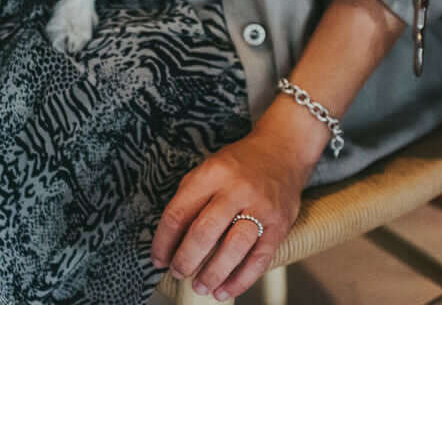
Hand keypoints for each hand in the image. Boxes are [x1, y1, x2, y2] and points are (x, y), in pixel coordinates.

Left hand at [150, 129, 311, 299]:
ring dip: (213, 274)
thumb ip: (190, 198)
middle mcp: (237, 189)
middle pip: (204, 232)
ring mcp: (261, 207)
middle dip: (186, 260)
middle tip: (178, 272)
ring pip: (233, 248)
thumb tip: (170, 241)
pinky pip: (259, 258)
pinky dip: (241, 279)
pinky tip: (226, 290)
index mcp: (212, 173)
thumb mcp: (209, 168)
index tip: (158, 258)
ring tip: (201, 287)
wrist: (283, 150)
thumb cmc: (240, 164)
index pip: (179, 212)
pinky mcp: (280, 224)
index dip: (163, 241)